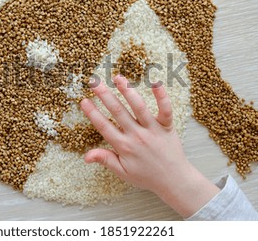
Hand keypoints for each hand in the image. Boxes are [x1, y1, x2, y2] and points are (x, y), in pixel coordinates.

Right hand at [80, 75, 218, 217]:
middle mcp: (137, 136)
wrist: (174, 180)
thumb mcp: (122, 172)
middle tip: (95, 83)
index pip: (104, 126)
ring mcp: (152, 130)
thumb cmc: (146, 176)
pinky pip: (165, 109)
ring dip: (127, 91)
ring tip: (118, 78)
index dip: (93, 113)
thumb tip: (85, 156)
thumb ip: (105, 160)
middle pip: (118, 112)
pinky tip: (155, 83)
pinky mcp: (167, 126)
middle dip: (105, 96)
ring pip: (138, 107)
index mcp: (124, 147)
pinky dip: (161, 96)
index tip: (84, 101)